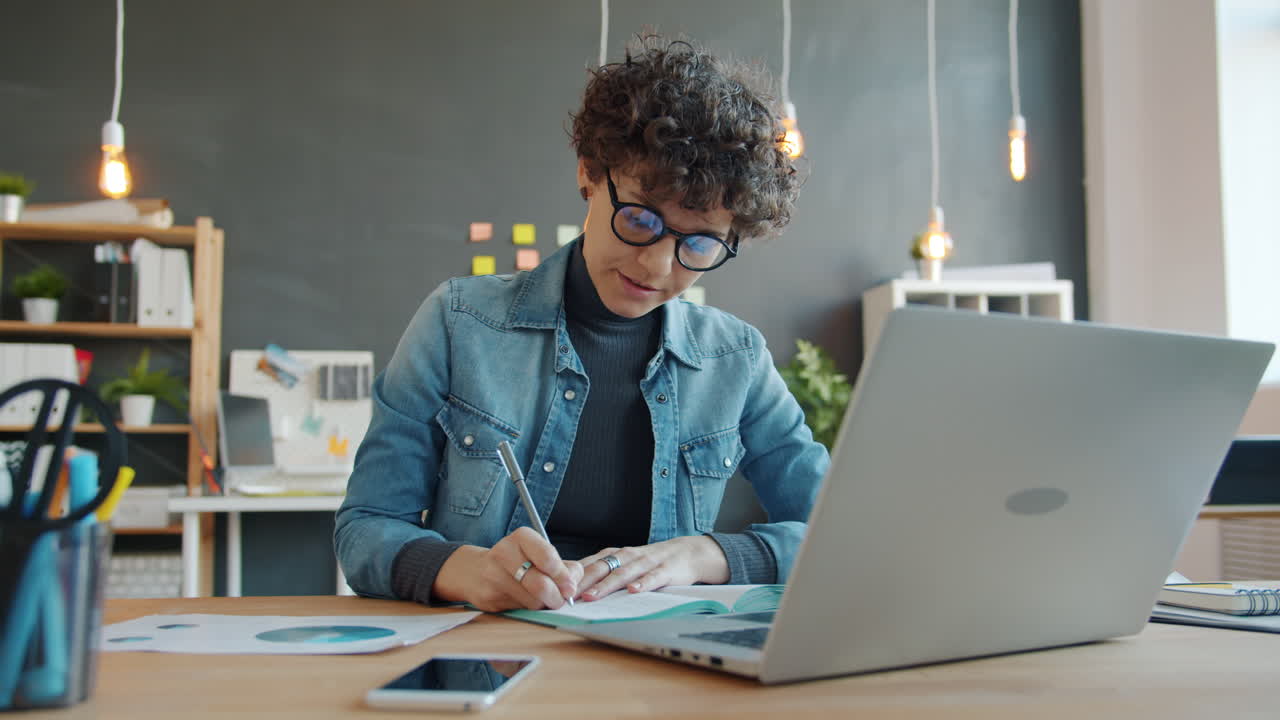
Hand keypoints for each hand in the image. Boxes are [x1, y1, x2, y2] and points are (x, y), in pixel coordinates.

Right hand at [434, 527, 581, 611]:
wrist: (476, 571)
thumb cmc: (519, 561)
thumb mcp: (541, 554)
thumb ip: (563, 567)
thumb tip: (572, 588)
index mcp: (521, 537)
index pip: (548, 557)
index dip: (563, 576)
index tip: (570, 587)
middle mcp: (504, 552)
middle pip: (540, 584)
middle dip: (557, 596)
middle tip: (561, 599)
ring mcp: (493, 576)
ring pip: (532, 601)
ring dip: (543, 604)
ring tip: (543, 599)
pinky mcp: (488, 597)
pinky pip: (520, 610)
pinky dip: (530, 609)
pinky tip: (526, 601)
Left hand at [576, 536, 728, 601]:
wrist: (686, 553)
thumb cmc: (649, 561)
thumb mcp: (623, 562)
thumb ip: (602, 571)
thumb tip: (572, 585)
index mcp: (615, 554)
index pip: (589, 564)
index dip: (572, 576)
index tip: (555, 588)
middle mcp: (627, 556)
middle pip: (601, 568)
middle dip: (583, 582)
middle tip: (566, 595)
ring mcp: (646, 562)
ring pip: (623, 574)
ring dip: (606, 585)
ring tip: (592, 597)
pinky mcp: (665, 571)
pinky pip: (652, 578)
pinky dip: (643, 584)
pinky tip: (633, 591)